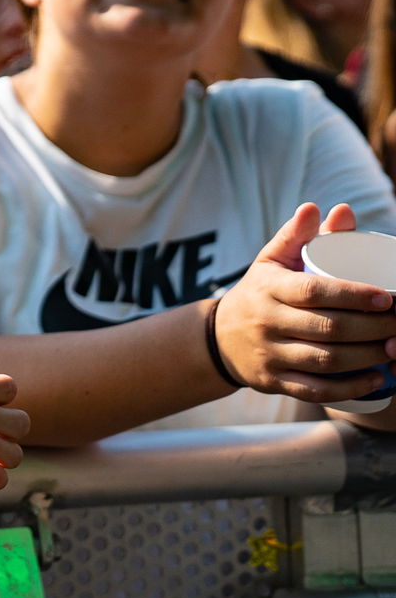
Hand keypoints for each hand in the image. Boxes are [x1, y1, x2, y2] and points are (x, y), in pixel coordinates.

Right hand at [213, 203, 395, 401]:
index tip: (388, 298)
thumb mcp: (270, 261)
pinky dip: (349, 388)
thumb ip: (297, 235)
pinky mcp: (274, 381)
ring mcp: (269, 354)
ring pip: (325, 360)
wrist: (219, 337)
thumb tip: (320, 208)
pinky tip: (375, 380)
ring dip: (368, 357)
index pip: (313, 292)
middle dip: (373, 329)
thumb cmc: (259, 293)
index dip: (353, 296)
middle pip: (327, 328)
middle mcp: (267, 322)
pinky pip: (315, 389)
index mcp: (269, 288)